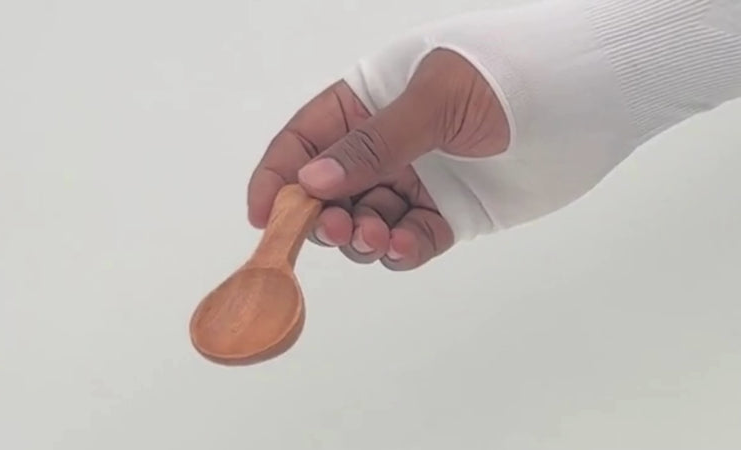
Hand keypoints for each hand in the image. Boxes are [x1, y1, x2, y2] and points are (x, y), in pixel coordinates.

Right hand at [247, 49, 508, 269]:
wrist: (593, 94)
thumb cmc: (511, 74)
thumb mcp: (435, 97)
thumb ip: (374, 144)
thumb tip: (312, 183)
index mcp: (369, 100)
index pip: (306, 140)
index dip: (279, 176)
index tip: (262, 215)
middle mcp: (386, 144)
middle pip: (329, 190)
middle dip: (321, 215)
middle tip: (335, 227)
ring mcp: (417, 179)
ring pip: (367, 219)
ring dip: (361, 235)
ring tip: (376, 234)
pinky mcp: (450, 213)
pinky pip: (412, 239)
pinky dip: (400, 249)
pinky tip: (400, 246)